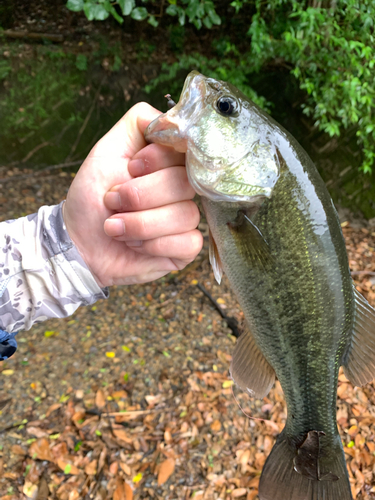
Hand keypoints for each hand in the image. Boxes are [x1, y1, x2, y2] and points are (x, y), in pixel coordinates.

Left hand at [63, 103, 202, 286]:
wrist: (79, 244)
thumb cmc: (91, 198)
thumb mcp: (106, 152)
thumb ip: (139, 124)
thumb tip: (174, 119)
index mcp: (166, 163)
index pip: (186, 150)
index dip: (157, 160)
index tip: (130, 168)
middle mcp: (180, 188)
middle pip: (184, 183)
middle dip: (139, 196)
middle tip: (112, 202)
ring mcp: (185, 218)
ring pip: (185, 215)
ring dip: (140, 224)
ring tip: (116, 228)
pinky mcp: (186, 247)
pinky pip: (188, 242)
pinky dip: (154, 245)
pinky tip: (136, 246)